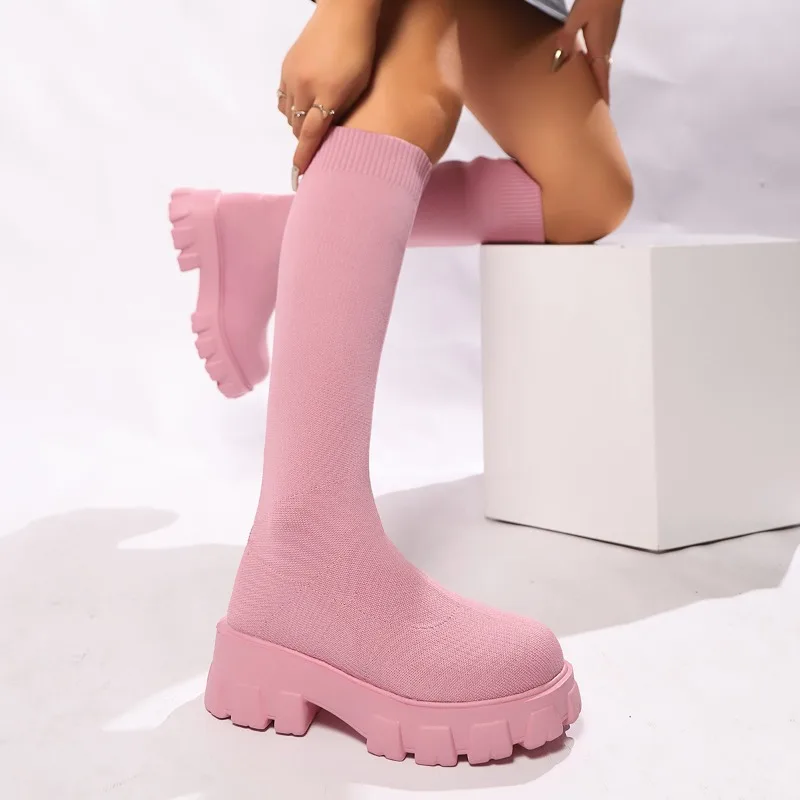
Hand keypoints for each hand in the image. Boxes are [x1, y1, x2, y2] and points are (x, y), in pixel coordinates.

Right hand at [278, 0, 380, 182]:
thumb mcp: (357, 88)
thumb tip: (328, 137)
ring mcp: (292, 77)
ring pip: (289, 115)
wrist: (344, 14)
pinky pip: (283, 98)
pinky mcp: (286, 67)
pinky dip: (291, 108)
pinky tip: (303, 106)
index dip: (304, 157)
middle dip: (306, 141)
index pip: (310, 136)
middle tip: (317, 148)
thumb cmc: (359, 52)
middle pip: (298, 128)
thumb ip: (341, 112)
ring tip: (314, 124)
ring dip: (299, 125)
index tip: (299, 176)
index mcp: (325, 96)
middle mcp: (304, 89)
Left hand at [552, 0, 623, 104]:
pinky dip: (595, 66)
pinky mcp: (606, 29)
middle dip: (601, 91)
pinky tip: (587, 66)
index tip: (604, 111)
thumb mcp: (577, 17)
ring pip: (602, 64)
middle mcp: (605, 45)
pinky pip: (600, 54)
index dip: (602, 94)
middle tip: (598, 108)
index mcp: (599, 47)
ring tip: (592, 92)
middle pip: (603, 73)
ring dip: (598, 79)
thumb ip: (567, 38)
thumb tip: (559, 60)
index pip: (602, 77)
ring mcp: (607, 37)